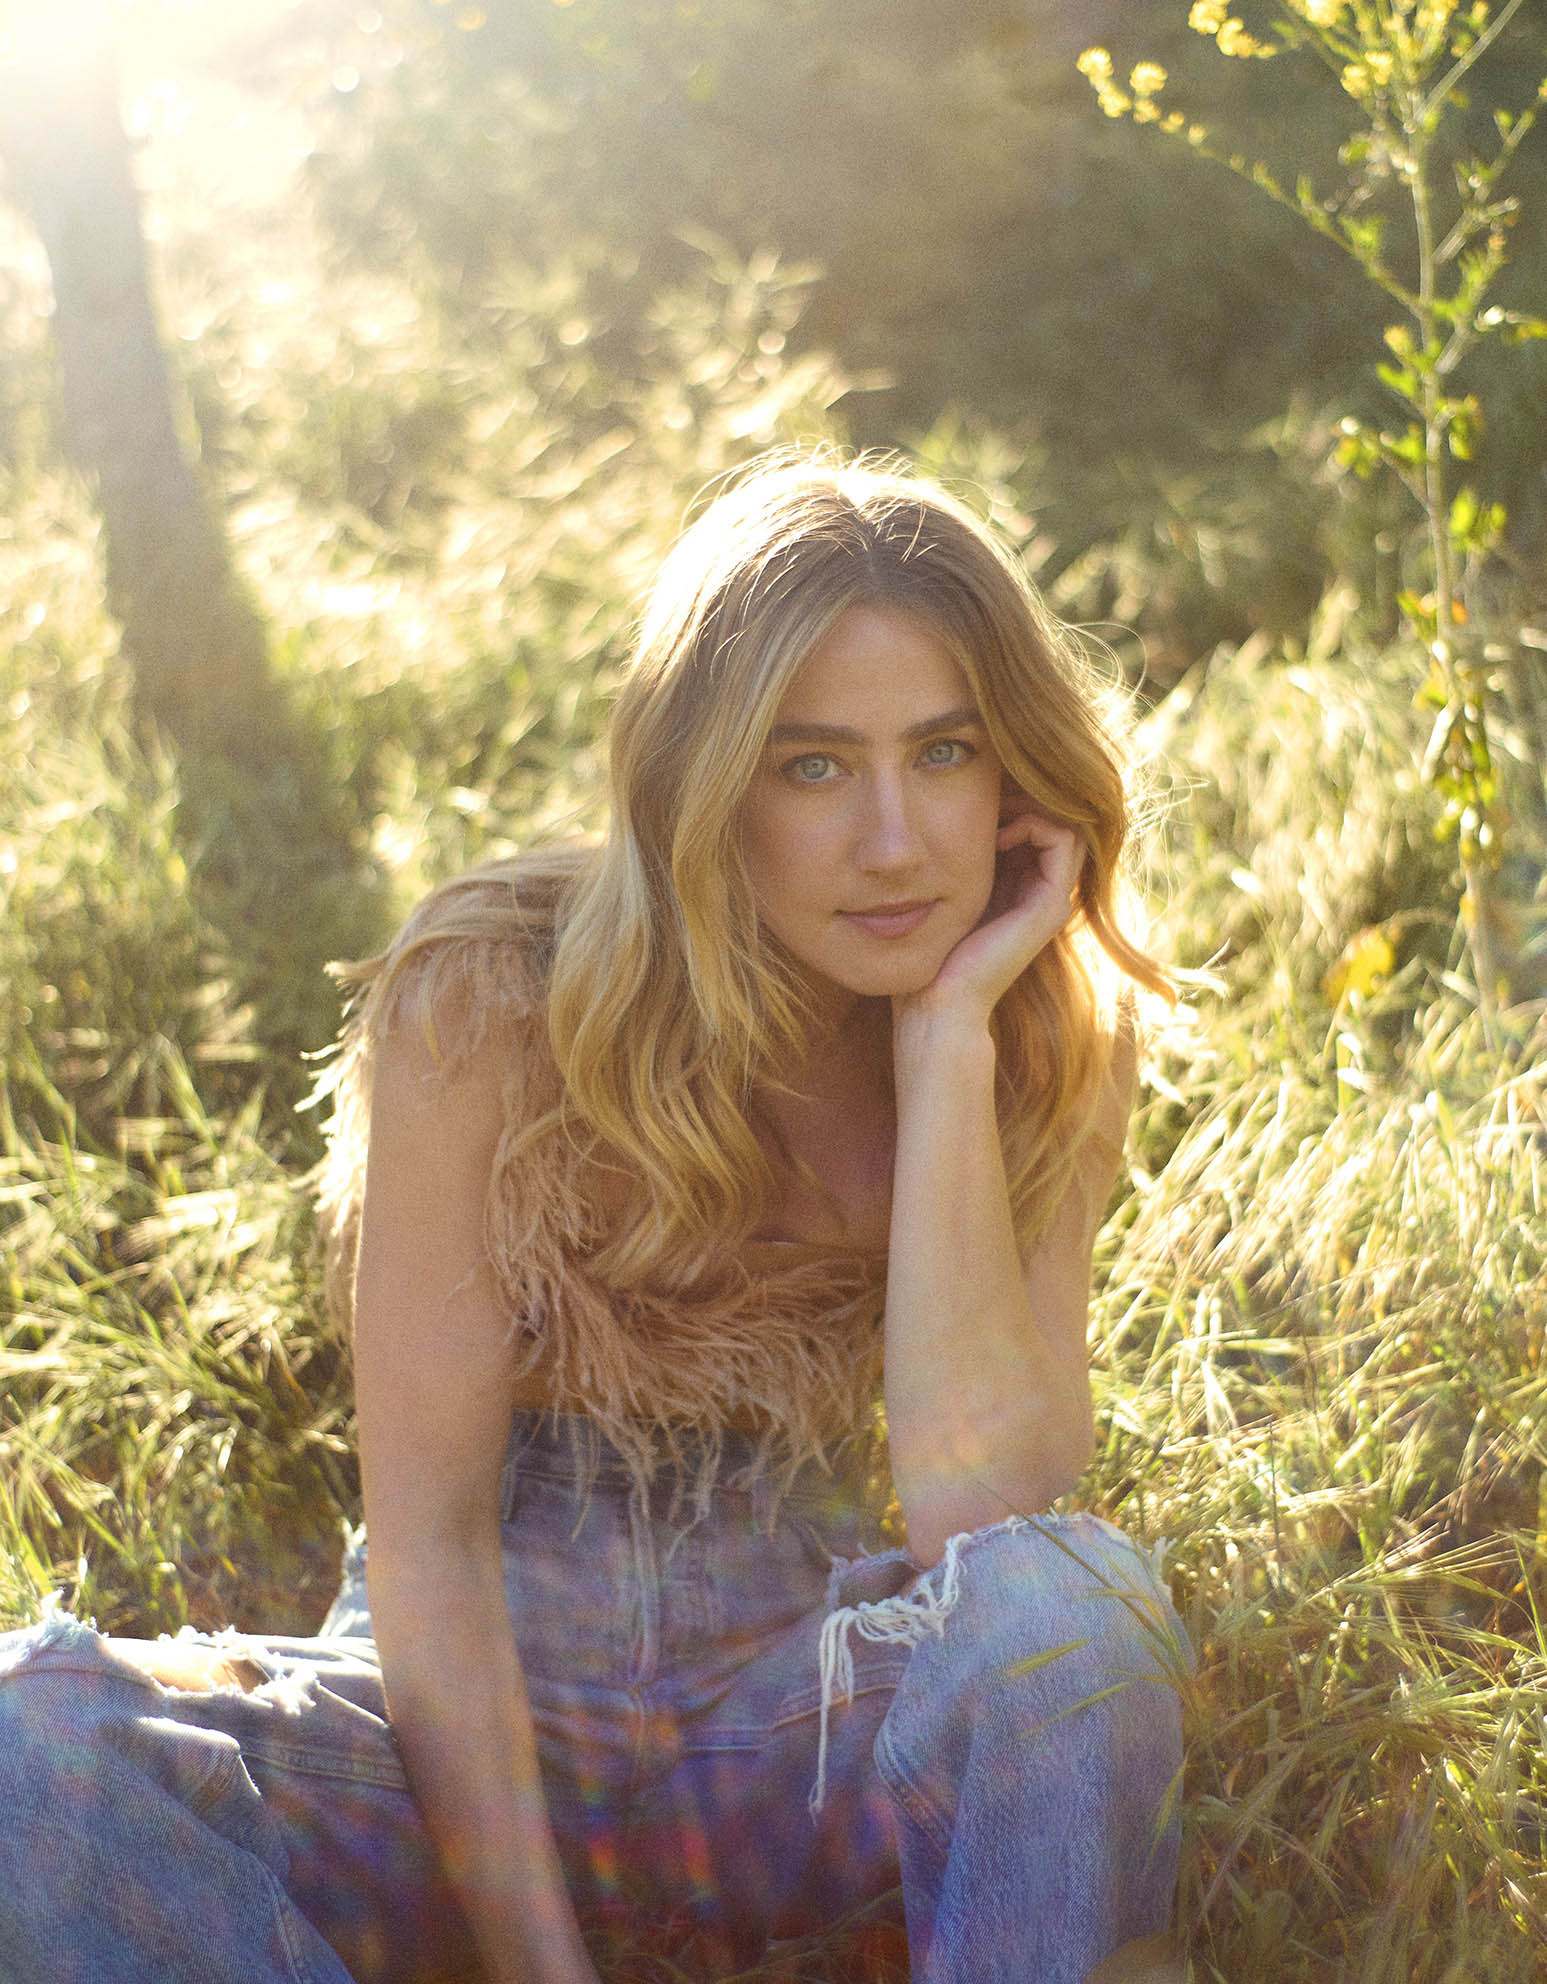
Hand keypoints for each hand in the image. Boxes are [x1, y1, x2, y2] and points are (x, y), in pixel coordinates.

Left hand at [899, 801, 1081, 1025]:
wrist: (938, 1002)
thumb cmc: (932, 951)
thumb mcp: (948, 892)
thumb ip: (962, 860)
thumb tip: (952, 814)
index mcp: (1022, 890)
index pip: (1040, 826)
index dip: (1017, 802)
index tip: (981, 799)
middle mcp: (1044, 895)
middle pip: (1056, 822)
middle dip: (1026, 799)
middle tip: (990, 795)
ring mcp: (1051, 901)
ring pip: (1065, 825)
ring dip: (1031, 807)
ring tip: (994, 814)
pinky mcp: (1049, 907)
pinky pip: (1062, 840)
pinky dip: (1033, 823)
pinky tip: (997, 835)